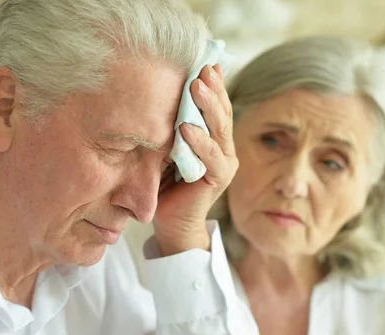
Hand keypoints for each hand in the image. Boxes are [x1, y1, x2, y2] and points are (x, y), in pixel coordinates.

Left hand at [153, 64, 236, 255]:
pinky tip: (186, 127)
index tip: (205, 61)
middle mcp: (224, 149)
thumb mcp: (168, 147)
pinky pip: (210, 157)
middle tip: (202, 67)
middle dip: (212, 89)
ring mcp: (224, 164)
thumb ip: (173, 125)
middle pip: (221, 113)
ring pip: (219, 130)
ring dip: (208, 108)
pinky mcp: (217, 180)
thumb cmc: (166, 182)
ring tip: (196, 87)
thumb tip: (160, 92)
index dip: (214, 85)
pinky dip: (199, 142)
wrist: (171, 222)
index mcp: (214, 139)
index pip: (216, 106)